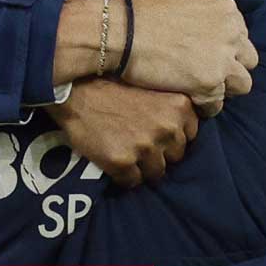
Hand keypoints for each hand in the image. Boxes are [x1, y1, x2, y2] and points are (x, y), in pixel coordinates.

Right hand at [44, 80, 198, 187]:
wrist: (75, 90)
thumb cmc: (112, 84)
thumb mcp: (152, 87)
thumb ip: (170, 108)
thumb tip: (180, 132)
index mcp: (180, 107)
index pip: (190, 136)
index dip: (172, 137)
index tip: (158, 133)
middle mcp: (168, 128)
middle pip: (175, 156)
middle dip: (160, 152)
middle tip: (140, 143)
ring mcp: (146, 147)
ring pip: (156, 172)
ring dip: (143, 167)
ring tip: (127, 153)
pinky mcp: (123, 162)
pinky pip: (132, 181)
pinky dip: (124, 176)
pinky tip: (113, 161)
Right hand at [120, 0, 257, 99]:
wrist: (122, 30)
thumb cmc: (146, 7)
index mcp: (227, 9)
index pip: (241, 35)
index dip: (226, 46)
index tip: (208, 52)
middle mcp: (231, 33)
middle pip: (249, 59)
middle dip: (232, 66)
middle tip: (209, 71)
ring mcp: (222, 59)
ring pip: (242, 84)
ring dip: (225, 87)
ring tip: (204, 89)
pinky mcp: (208, 82)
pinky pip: (217, 104)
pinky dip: (206, 106)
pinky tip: (193, 102)